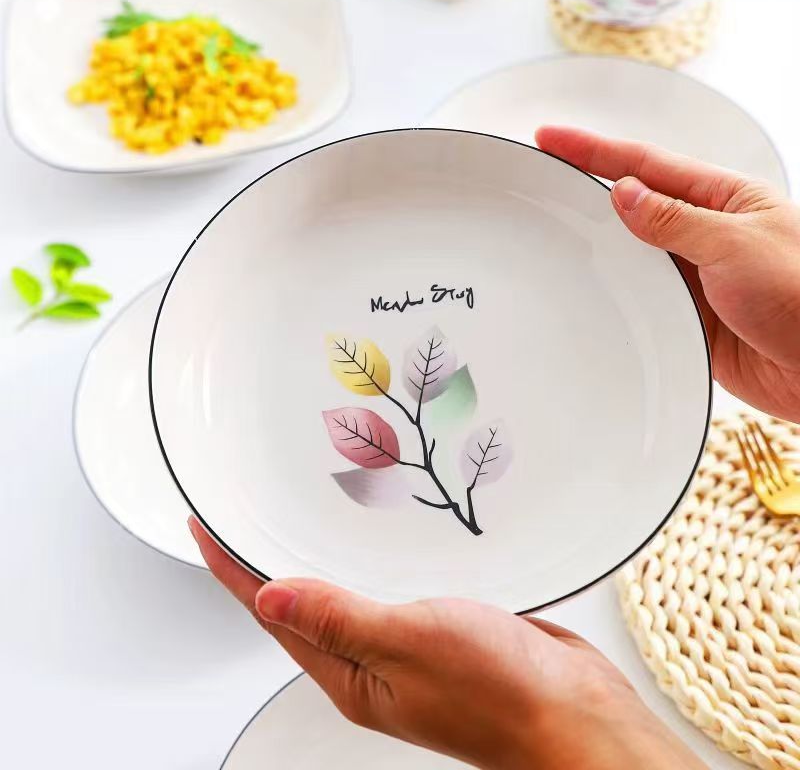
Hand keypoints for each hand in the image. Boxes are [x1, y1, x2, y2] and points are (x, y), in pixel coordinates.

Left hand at [190, 519, 706, 769]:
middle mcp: (373, 658)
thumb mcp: (408, 644)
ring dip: (325, 553)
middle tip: (247, 511)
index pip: (273, 613)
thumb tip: (268, 597)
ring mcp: (408, 640)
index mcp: (351, 671)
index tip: (204, 528)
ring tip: (300, 511)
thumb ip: (339, 618)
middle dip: (271, 557)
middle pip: (305, 601)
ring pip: (352, 588)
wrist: (574, 713)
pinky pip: (395, 583)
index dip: (233, 569)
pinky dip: (377, 556)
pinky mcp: (443, 621)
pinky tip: (382, 532)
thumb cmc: (497, 694)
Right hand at [536, 126, 799, 423]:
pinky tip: (592, 285)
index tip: (553, 138)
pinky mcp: (688, 314)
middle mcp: (705, 232)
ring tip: (554, 228)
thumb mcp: (736, 244)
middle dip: (588, 189)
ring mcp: (693, 274)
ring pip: (632, 252)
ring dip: (599, 244)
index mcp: (724, 199)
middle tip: (542, 178)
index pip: (646, 165)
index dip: (594, 150)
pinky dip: (616, 290)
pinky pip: (641, 294)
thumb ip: (675, 221)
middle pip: (634, 203)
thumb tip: (624, 195)